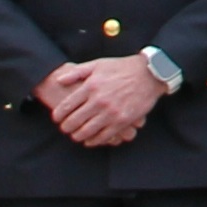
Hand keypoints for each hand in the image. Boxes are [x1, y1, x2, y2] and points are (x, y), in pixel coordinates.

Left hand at [36, 55, 166, 148]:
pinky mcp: (122, 121)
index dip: (58, 115)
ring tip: (75, 135)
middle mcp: (99, 101)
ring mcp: (111, 112)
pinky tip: (89, 140)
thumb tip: (59, 80)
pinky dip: (94, 141)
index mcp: (90, 86)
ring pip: (86, 131)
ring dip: (77, 136)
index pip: (66, 106)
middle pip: (74, 121)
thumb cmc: (122, 67)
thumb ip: (76, 72)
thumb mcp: (97, 64)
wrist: (149, 73)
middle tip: (64, 129)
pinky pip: (103, 136)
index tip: (57, 118)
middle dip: (65, 128)